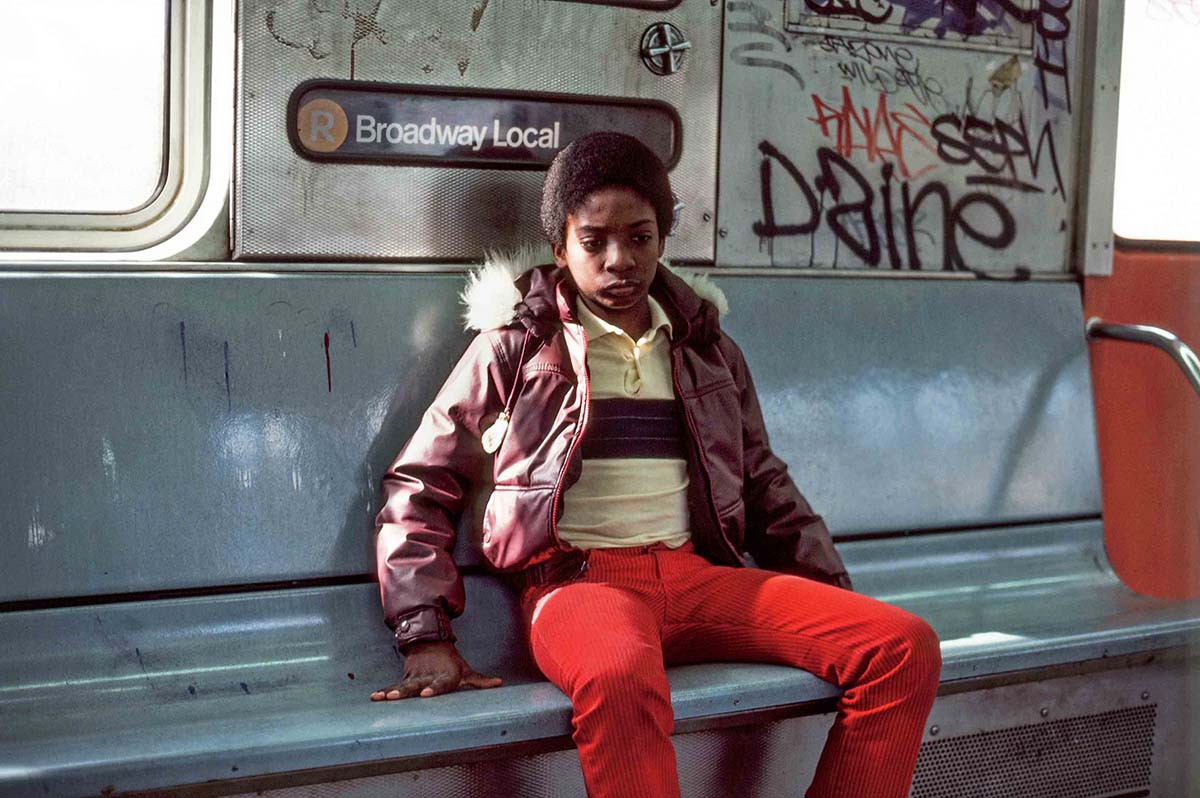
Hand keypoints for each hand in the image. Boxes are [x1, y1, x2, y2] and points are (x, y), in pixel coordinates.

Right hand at [370, 640, 502, 700]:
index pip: (440, 684)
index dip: (434, 689)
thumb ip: (480, 680)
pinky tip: (374, 698)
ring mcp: (415, 677)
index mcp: (445, 676)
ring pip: (404, 685)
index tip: (426, 693)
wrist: (431, 640)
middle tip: (398, 696)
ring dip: (393, 691)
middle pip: (418, 686)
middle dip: (408, 691)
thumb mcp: (466, 669)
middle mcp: (428, 676)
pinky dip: (384, 691)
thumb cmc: (451, 661)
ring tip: (385, 697)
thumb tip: (499, 683)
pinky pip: (394, 685)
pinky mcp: (406, 677)